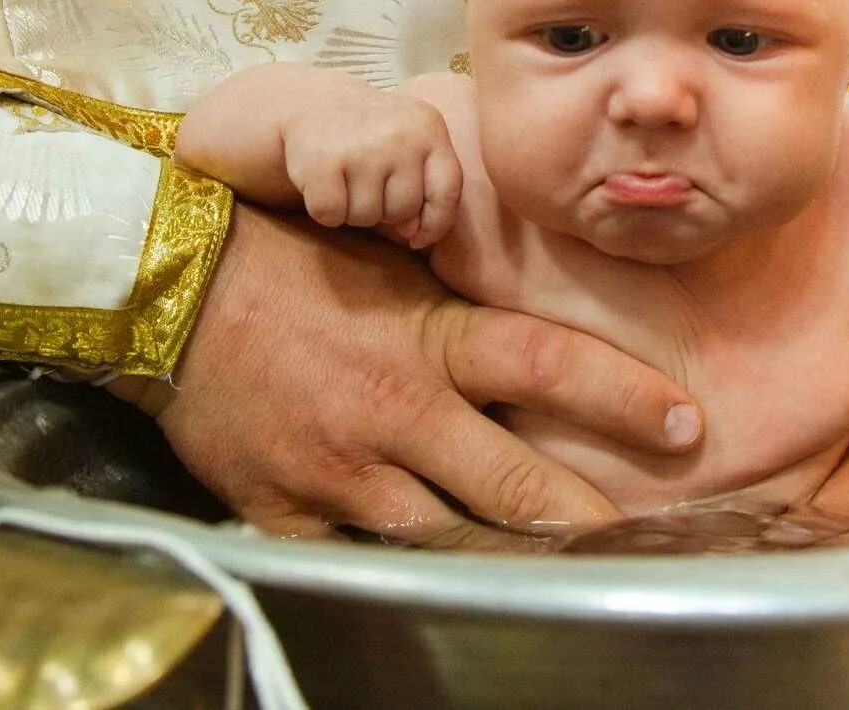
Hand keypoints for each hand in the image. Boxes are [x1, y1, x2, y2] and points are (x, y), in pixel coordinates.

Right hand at [117, 203, 702, 547]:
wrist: (164, 283)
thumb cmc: (279, 255)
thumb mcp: (382, 259)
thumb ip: (452, 301)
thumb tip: (522, 321)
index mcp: (429, 338)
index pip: (550, 364)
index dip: (624, 397)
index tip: (684, 424)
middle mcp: (397, 408)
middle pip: (513, 482)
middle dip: (583, 520)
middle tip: (641, 541)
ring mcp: (342, 468)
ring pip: (442, 537)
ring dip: (501, 560)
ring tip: (557, 582)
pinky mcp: (286, 509)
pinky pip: (353, 560)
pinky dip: (392, 574)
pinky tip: (436, 593)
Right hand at [177, 63, 462, 248]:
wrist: (306, 104)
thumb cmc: (368, 137)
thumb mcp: (408, 145)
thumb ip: (425, 187)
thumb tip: (417, 236)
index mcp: (429, 126)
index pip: (448, 191)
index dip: (435, 223)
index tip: (417, 234)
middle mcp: (399, 134)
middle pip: (404, 210)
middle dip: (383, 211)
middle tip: (364, 184)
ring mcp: (361, 147)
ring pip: (367, 217)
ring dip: (352, 210)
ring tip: (344, 179)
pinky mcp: (322, 161)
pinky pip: (332, 216)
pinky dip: (324, 210)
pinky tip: (321, 182)